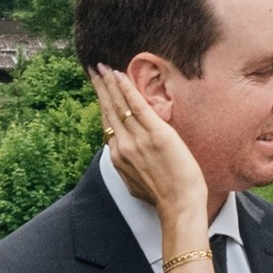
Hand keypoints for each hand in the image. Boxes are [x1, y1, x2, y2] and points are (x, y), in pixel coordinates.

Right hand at [90, 63, 208, 239]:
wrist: (179, 205)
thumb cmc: (164, 198)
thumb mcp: (137, 183)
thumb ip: (130, 167)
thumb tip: (128, 160)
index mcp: (119, 157)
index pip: (107, 124)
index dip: (102, 104)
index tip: (98, 89)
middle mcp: (123, 145)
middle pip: (108, 110)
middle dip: (100, 87)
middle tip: (93, 69)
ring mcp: (138, 139)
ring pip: (119, 105)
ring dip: (110, 83)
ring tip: (103, 67)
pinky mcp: (156, 134)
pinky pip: (138, 106)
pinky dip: (127, 89)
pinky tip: (120, 75)